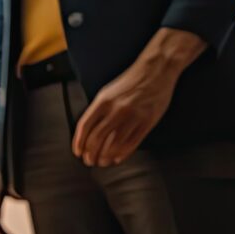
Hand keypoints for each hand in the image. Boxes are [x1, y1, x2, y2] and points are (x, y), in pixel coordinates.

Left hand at [73, 28, 205, 166]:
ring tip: (102, 162)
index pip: (85, 126)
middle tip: (89, 161)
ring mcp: (133, 116)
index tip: (78, 152)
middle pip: (97, 138)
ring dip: (105, 157)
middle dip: (90, 154)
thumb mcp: (108, 92)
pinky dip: (122, 154)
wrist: (156, 71)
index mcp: (103, 101)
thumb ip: (98, 110)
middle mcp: (116, 109)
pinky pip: (132, 143)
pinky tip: (117, 158)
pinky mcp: (147, 121)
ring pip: (114, 144)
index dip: (79, 142)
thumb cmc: (131, 81)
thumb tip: (88, 132)